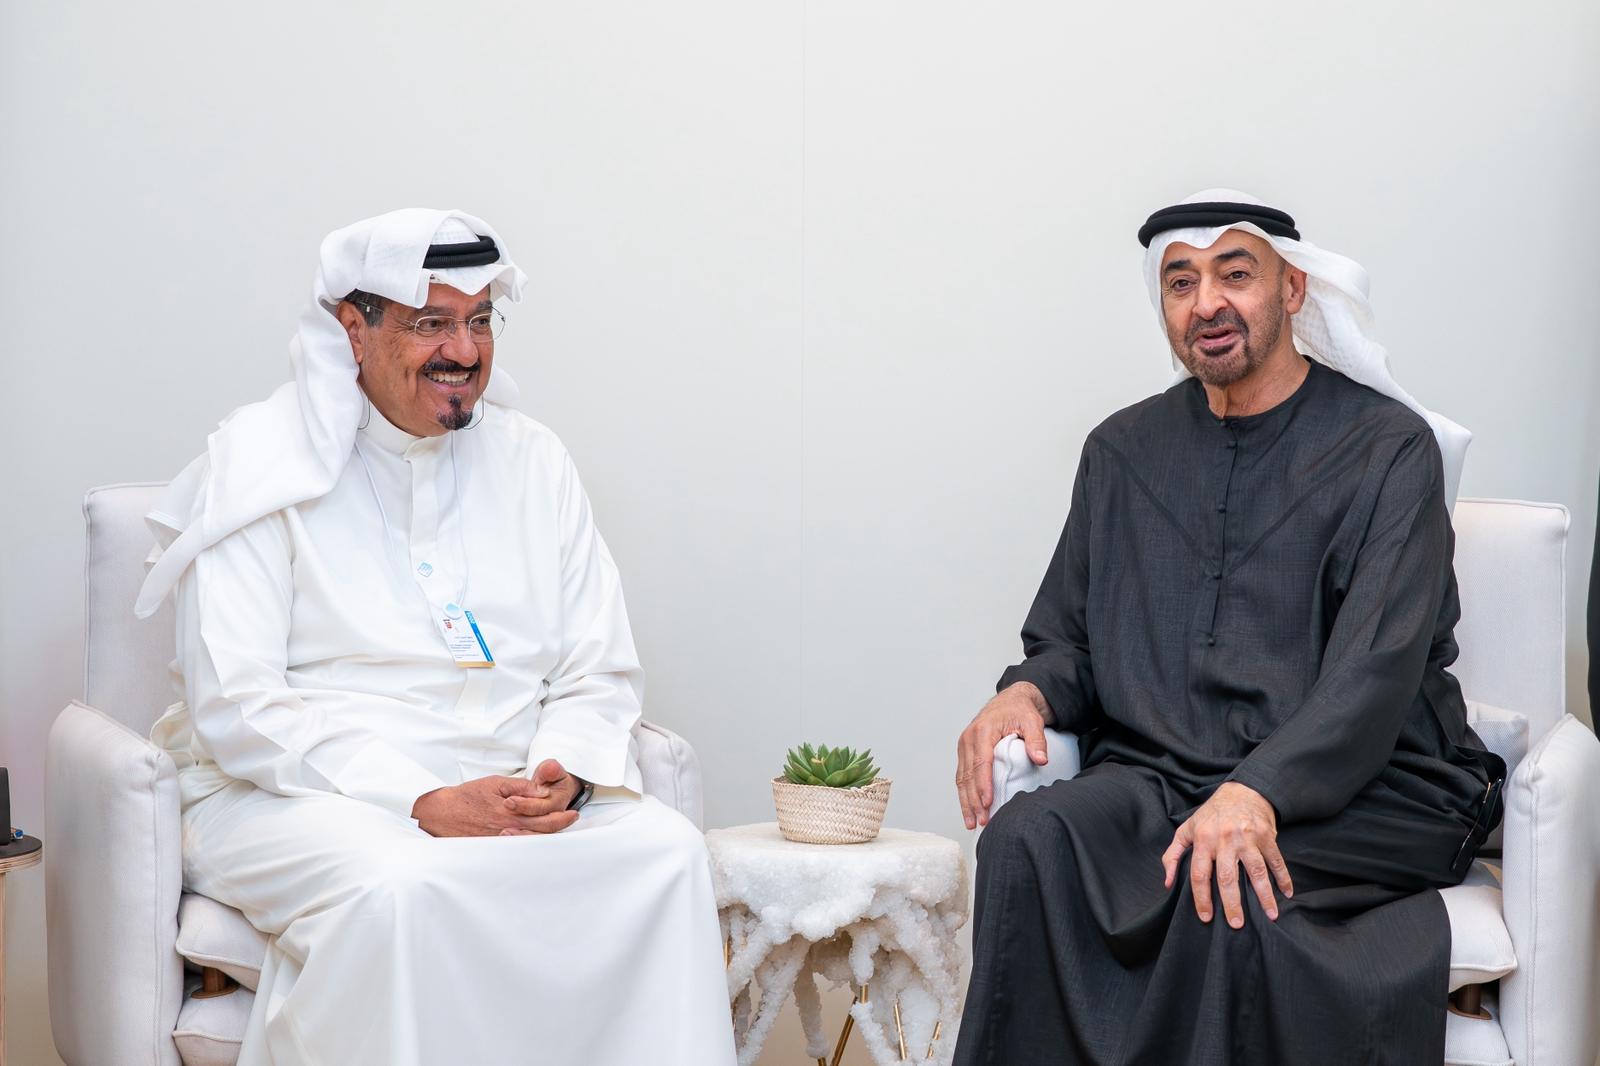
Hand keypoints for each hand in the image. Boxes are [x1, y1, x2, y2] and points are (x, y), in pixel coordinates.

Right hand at [412, 760, 580, 837]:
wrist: (442, 813)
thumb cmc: (470, 796)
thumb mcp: (496, 784)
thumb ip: (521, 787)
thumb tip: (542, 790)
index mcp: (512, 812)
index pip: (544, 817)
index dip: (561, 816)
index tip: (572, 813)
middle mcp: (509, 829)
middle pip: (542, 832)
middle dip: (560, 826)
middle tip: (572, 819)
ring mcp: (502, 842)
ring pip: (532, 843)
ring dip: (547, 837)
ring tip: (559, 831)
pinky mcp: (493, 849)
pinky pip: (517, 850)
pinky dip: (529, 846)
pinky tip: (536, 843)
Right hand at [956, 682, 1051, 830]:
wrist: (1012, 699)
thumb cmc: (1020, 709)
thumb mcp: (1032, 721)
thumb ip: (1036, 740)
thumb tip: (1041, 759)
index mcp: (983, 731)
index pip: (981, 763)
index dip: (983, 785)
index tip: (987, 803)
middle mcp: (969, 738)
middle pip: (968, 775)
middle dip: (973, 800)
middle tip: (981, 821)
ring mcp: (965, 745)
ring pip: (962, 778)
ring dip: (966, 801)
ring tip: (972, 822)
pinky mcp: (966, 751)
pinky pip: (962, 775)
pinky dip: (965, 793)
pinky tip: (969, 809)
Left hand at [1161, 782, 1292, 927]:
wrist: (1243, 789)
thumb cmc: (1212, 814)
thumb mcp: (1187, 829)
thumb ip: (1173, 855)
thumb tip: (1167, 883)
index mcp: (1203, 839)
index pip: (1199, 874)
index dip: (1201, 898)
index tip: (1206, 917)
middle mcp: (1225, 839)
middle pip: (1228, 877)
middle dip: (1232, 903)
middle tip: (1236, 924)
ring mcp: (1248, 838)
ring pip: (1256, 871)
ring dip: (1264, 895)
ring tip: (1270, 915)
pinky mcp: (1267, 836)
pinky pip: (1276, 860)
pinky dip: (1284, 877)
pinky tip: (1287, 894)